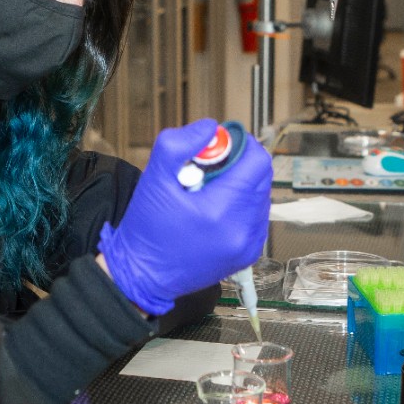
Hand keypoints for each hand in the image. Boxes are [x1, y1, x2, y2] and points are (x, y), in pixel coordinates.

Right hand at [99, 118, 271, 314]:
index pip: (258, 162)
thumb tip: (211, 128)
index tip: (215, 149)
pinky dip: (240, 207)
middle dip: (237, 166)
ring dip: (239, 187)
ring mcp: (248, 245)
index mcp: (222, 211)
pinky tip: (213, 212)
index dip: (239, 146)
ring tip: (206, 195)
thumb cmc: (146, 229)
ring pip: (260, 196)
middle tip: (205, 172)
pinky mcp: (247, 254)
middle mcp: (243, 230)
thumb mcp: (154, 179)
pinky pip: (256, 217)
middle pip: (261, 177)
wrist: (142, 275)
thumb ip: (179, 144)